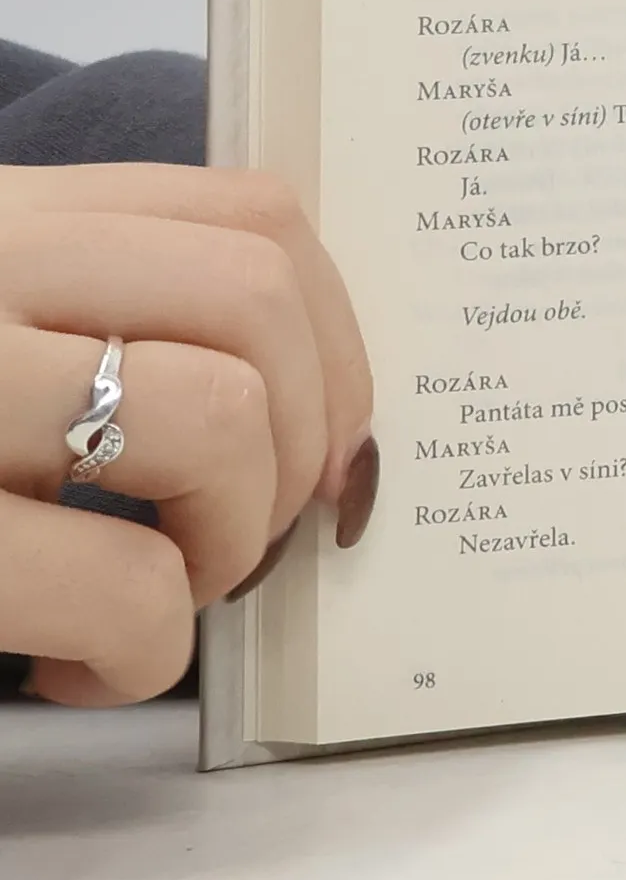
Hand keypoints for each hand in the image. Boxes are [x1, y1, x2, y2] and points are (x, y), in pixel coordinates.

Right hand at [0, 166, 375, 704]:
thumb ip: (105, 314)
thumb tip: (315, 402)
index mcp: (0, 218)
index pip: (251, 213)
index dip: (338, 335)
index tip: (329, 429)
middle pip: (260, 300)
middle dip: (306, 436)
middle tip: (246, 527)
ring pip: (217, 417)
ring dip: (233, 536)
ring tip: (166, 589)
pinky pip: (125, 587)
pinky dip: (145, 653)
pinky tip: (82, 666)